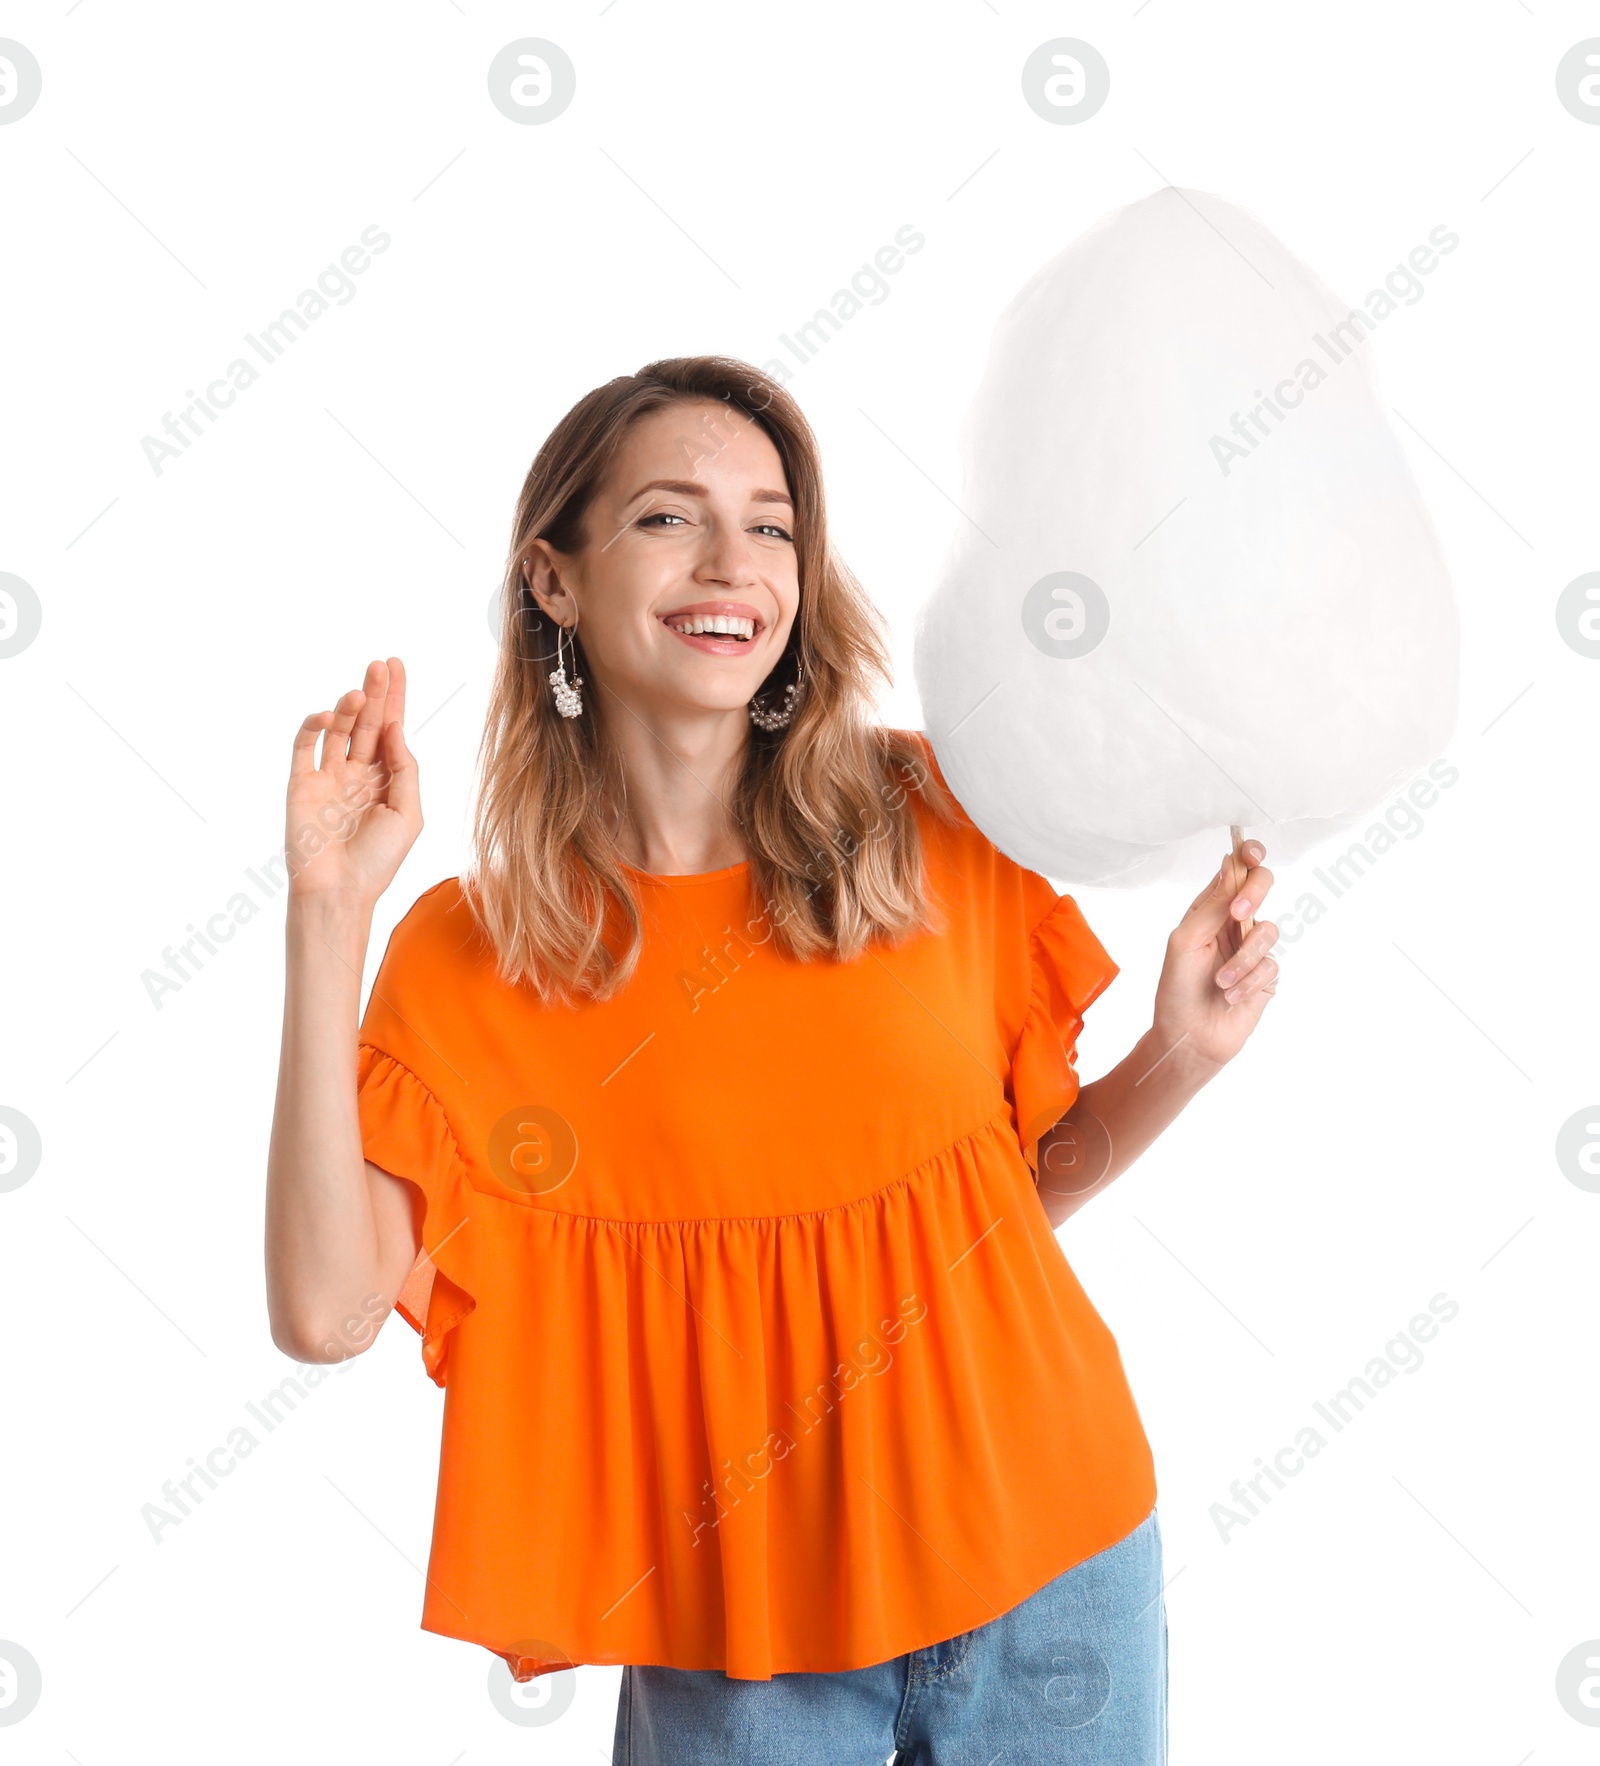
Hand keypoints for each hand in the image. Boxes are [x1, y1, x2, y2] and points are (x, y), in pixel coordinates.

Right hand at [285, 657, 420, 905]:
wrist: (339, 892)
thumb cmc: (378, 861)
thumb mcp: (408, 814)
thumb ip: (405, 770)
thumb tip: (395, 728)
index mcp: (386, 780)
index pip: (391, 730)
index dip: (395, 699)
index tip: (397, 666)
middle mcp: (357, 774)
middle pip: (367, 723)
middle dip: (375, 693)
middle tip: (380, 664)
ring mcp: (328, 777)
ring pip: (338, 730)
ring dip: (348, 708)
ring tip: (360, 692)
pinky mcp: (300, 784)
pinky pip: (304, 746)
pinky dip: (313, 727)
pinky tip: (329, 716)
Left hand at [1150, 839, 1279, 1074]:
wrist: (1188, 1037)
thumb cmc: (1177, 989)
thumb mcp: (1186, 941)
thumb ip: (1212, 904)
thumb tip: (1231, 864)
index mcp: (1209, 909)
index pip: (1235, 871)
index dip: (1248, 855)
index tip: (1251, 854)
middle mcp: (1234, 923)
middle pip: (1263, 886)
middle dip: (1255, 895)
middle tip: (1238, 914)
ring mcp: (1252, 948)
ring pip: (1268, 930)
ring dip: (1243, 959)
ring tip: (1221, 981)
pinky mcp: (1266, 975)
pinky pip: (1271, 965)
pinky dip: (1248, 981)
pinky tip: (1230, 996)